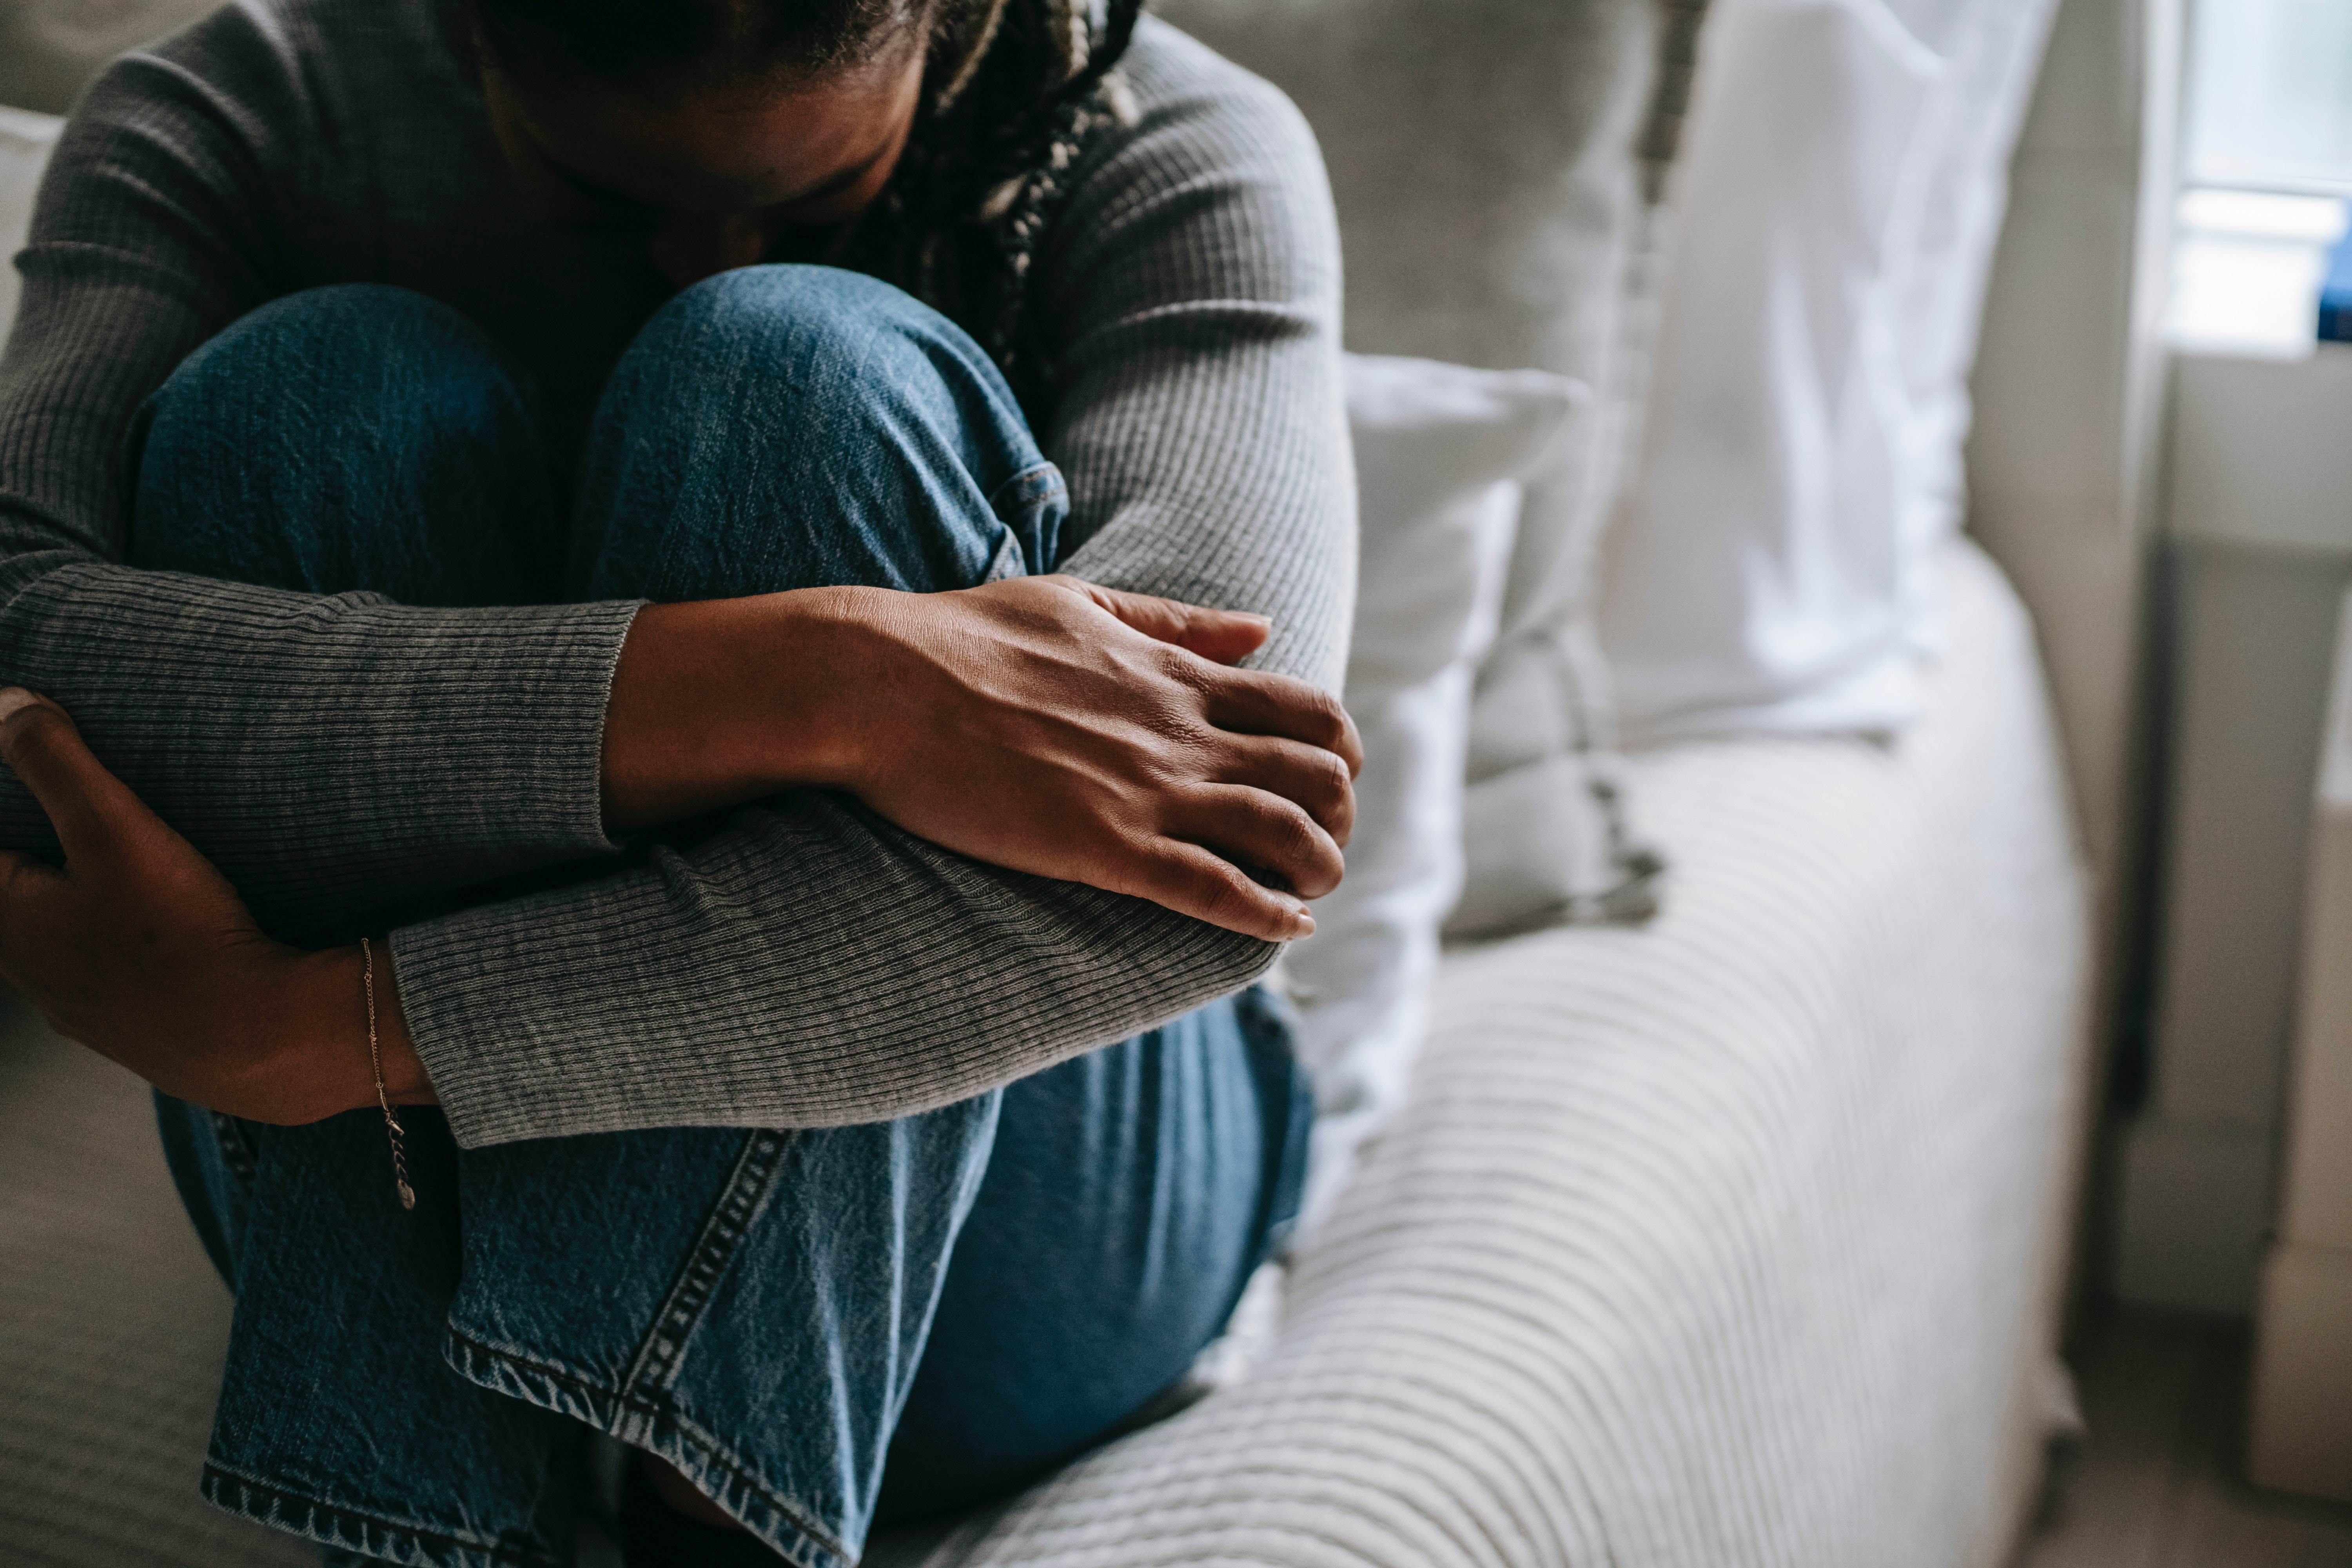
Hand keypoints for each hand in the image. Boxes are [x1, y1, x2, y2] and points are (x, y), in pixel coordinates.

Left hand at [0, 689, 432, 1123]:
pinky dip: (101, 950)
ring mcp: (72, 1007)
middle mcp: (24, 970)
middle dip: (22, 868)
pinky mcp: (122, 1032)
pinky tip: (141, 938)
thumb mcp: (113, 827)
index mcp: (3, 918)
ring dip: (58, 912)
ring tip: (95, 880)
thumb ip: (53, 760)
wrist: (251, 1039)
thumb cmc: (177, 935)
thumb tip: (7, 704)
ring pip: (42, 948)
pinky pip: (91, 980)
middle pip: (3, 904)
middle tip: (53, 834)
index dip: (0, 818)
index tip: (16, 793)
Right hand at [604, 576, 1362, 941]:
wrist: (880, 682)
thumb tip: (1262, 629)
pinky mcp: (1103, 846)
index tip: (1331, 779)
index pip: (1307, 710)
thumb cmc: (965, 636)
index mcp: (1176, 675)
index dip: (1339, 752)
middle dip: (1340, 816)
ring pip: (1283, 833)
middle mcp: (1180, 731)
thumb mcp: (1083, 603)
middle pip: (1317, 776)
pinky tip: (1287, 928)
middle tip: (1324, 844)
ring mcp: (1146, 790)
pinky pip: (1213, 888)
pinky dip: (1264, 913)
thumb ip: (1177, 624)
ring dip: (1318, 868)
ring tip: (1314, 892)